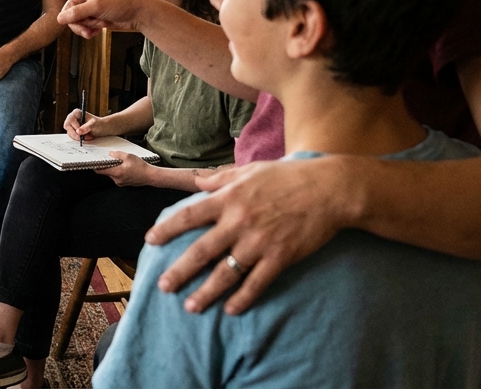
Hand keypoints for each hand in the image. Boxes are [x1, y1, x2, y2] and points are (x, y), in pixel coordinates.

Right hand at [24, 0, 158, 37]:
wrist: (137, 13)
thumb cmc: (120, 3)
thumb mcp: (97, 7)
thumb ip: (77, 13)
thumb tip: (60, 19)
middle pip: (65, 12)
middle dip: (76, 22)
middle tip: (91, 24)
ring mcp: (86, 8)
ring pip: (73, 23)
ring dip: (83, 28)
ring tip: (97, 28)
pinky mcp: (92, 18)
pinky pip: (82, 27)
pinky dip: (89, 31)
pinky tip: (100, 30)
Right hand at [63, 107, 110, 140]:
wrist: (101, 128)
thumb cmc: (98, 124)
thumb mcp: (93, 125)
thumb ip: (86, 127)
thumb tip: (78, 131)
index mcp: (76, 113)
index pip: (70, 120)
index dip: (75, 127)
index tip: (80, 133)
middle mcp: (72, 118)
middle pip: (67, 127)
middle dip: (76, 134)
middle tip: (83, 138)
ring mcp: (72, 125)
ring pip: (69, 133)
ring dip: (78, 137)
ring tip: (88, 136)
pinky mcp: (73, 131)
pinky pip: (72, 136)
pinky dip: (79, 139)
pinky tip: (86, 137)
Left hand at [95, 150, 155, 186]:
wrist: (150, 176)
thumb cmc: (141, 166)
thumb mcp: (129, 156)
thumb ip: (117, 154)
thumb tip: (110, 154)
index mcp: (117, 172)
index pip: (100, 171)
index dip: (96, 166)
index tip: (93, 162)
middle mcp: (117, 179)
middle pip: (106, 172)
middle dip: (107, 165)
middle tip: (109, 159)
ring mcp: (120, 182)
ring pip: (112, 174)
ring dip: (113, 168)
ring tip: (120, 163)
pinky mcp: (124, 183)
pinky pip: (117, 177)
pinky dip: (118, 172)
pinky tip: (125, 167)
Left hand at [144, 157, 351, 314]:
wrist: (329, 190)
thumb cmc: (288, 177)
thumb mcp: (251, 171)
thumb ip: (222, 178)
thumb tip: (198, 181)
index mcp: (229, 198)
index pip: (189, 215)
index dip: (167, 229)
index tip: (150, 241)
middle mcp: (239, 221)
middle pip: (201, 251)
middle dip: (179, 271)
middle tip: (163, 287)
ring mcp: (259, 242)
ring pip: (225, 273)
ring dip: (206, 293)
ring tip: (190, 307)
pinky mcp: (280, 257)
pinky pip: (256, 283)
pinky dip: (242, 299)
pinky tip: (229, 309)